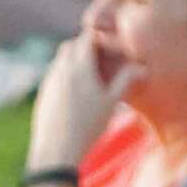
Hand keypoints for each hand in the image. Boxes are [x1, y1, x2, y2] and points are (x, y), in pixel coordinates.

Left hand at [28, 31, 142, 168]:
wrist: (56, 149)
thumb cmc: (88, 126)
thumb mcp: (111, 103)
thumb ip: (126, 81)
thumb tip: (143, 67)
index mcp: (79, 67)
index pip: (86, 38)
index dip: (99, 37)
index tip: (110, 42)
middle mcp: (60, 70)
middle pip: (70, 46)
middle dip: (84, 46)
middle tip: (101, 57)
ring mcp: (48, 81)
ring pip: (60, 60)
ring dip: (73, 60)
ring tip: (91, 75)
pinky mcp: (43, 94)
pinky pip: (53, 75)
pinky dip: (65, 74)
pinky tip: (77, 91)